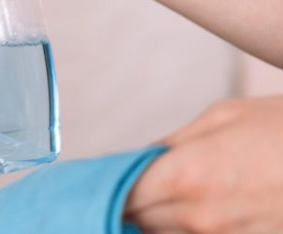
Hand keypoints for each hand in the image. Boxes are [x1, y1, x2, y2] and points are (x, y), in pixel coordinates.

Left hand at [125, 97, 282, 233]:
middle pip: (142, 218)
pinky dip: (192, 228)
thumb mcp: (225, 117)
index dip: (115, 182)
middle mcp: (201, 217)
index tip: (114, 173)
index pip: (124, 193)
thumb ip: (174, 142)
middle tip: (150, 180)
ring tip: (183, 191)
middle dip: (138, 200)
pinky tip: (205, 205)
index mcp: (187, 175)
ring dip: (163, 217)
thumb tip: (140, 159)